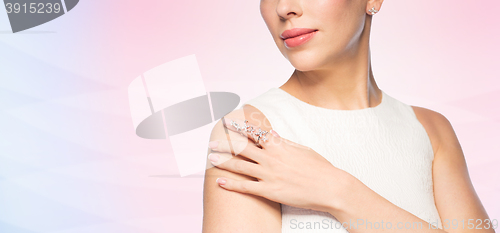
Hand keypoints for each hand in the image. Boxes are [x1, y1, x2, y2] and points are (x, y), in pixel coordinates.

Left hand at [207, 117, 353, 212]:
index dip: (239, 127)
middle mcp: (271, 158)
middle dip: (225, 144)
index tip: (228, 122)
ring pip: (240, 166)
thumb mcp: (302, 149)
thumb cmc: (319, 168)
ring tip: (210, 158)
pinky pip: (246, 187)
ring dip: (223, 162)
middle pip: (242, 148)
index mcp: (279, 145)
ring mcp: (269, 174)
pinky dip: (231, 185)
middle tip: (212, 141)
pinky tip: (220, 182)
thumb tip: (272, 134)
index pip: (255, 133)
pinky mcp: (269, 190)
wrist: (330, 187)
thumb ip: (284, 142)